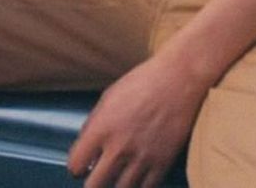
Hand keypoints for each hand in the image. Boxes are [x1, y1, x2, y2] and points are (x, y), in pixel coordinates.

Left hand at [67, 52, 205, 187]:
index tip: (84, 164)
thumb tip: (86, 149)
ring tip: (121, 172)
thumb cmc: (144, 81)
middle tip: (100, 173)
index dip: (77, 167)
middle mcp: (119, 147)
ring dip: (117, 183)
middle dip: (94, 181)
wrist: (180, 78)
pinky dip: (140, 185)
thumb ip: (94, 124)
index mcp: (102, 127)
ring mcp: (142, 157)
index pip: (75, 165)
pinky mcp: (163, 163)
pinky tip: (139, 174)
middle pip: (94, 186)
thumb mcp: (110, 96)